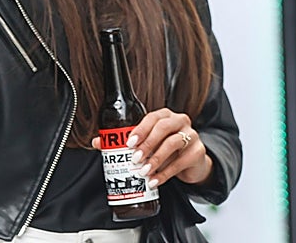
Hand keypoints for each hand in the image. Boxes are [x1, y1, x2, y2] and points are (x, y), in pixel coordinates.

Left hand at [91, 108, 212, 187]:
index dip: (140, 129)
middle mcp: (180, 121)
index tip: (128, 143)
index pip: (152, 117)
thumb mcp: (149, 143)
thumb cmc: (166, 149)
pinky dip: (165, 174)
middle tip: (135, 158)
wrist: (191, 162)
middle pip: (163, 128)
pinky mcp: (198, 153)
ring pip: (173, 144)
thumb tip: (97, 142)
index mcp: (165, 115)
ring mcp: (192, 135)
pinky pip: (181, 162)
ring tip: (143, 172)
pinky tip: (154, 181)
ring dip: (155, 159)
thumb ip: (126, 141)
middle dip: (147, 143)